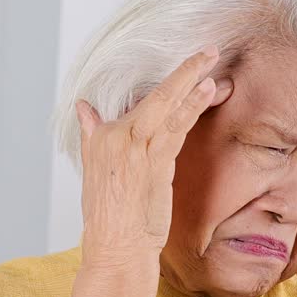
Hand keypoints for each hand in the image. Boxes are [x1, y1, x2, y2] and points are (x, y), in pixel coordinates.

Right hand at [74, 47, 232, 269]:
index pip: (140, 101)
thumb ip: (91, 134)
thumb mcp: (93, 169)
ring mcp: (138, 149)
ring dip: (193, 85)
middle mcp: (118, 137)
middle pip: (157, 95)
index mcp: (103, 136)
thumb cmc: (109, 214)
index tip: (189, 68)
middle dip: (185, 70)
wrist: (116, 246)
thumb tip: (83, 107)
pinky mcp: (156, 163)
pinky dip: (193, 107)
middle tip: (208, 50)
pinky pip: (178, 128)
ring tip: (212, 66)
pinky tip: (207, 93)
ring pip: (170, 108)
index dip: (169, 85)